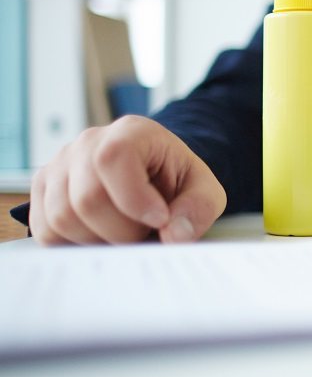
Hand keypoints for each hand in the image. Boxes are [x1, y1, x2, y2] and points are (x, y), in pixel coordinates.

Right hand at [29, 115, 226, 245]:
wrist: (155, 176)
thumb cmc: (176, 181)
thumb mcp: (204, 190)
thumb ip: (198, 209)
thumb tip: (175, 236)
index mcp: (132, 132)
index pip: (113, 159)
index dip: (133, 199)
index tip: (159, 220)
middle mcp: (88, 143)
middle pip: (86, 198)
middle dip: (121, 231)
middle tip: (144, 233)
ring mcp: (60, 165)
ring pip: (62, 218)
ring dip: (98, 240)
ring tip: (124, 233)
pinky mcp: (43, 190)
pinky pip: (45, 230)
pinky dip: (74, 244)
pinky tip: (101, 235)